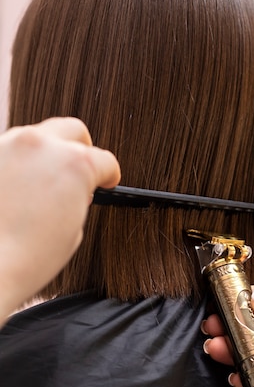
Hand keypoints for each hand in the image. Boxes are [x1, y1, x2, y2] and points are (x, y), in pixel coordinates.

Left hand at [0, 117, 120, 322]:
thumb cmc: (27, 256)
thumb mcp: (73, 229)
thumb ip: (78, 198)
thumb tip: (72, 191)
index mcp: (75, 163)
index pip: (105, 160)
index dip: (110, 174)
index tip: (107, 181)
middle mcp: (42, 145)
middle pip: (72, 130)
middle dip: (82, 149)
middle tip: (80, 173)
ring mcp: (9, 144)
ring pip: (38, 137)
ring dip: (46, 156)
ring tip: (43, 187)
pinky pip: (10, 152)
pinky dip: (18, 166)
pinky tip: (18, 191)